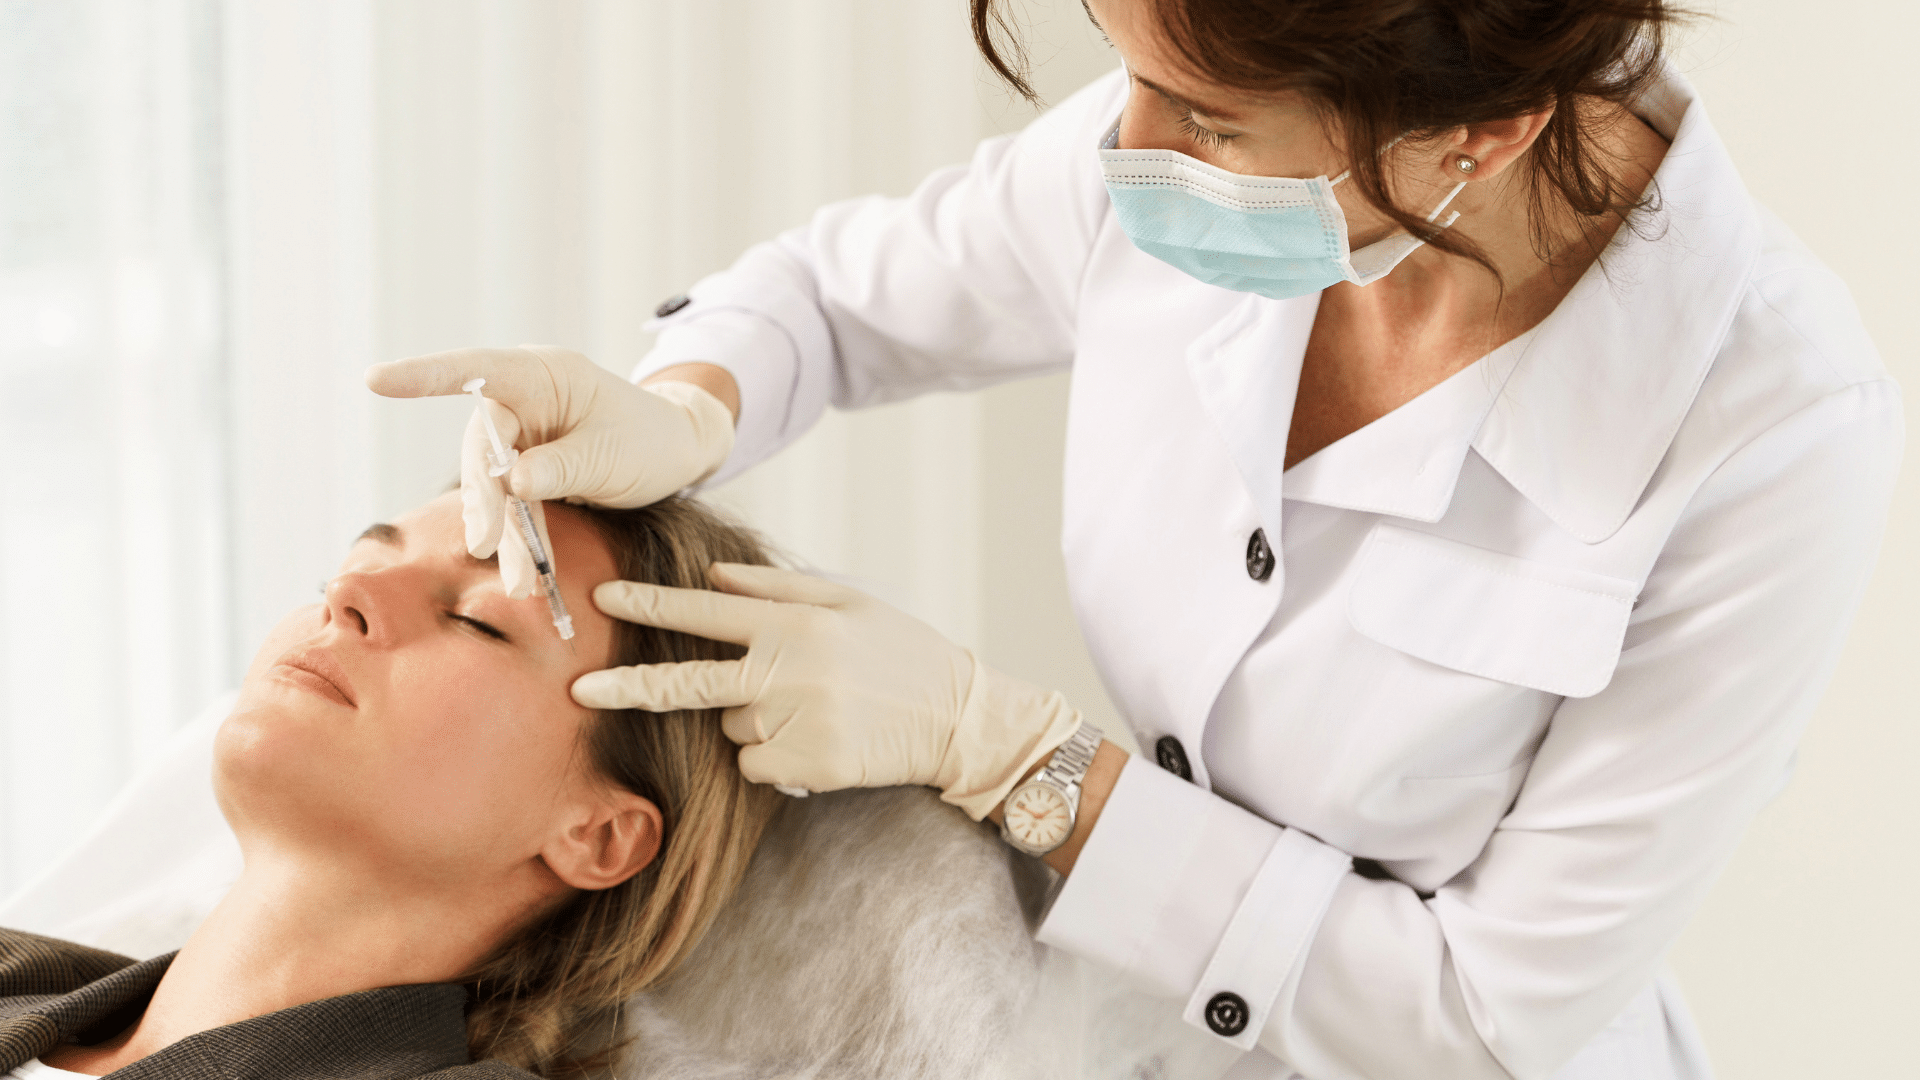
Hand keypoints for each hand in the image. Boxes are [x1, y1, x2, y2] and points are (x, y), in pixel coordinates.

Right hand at [365, 345, 734, 592]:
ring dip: (505, 533)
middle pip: (483, 449)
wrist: (678, 452)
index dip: (423, 376)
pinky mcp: (530, 470)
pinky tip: (525, 577)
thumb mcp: (611, 454)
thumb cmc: (650, 439)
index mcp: (543, 376)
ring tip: (518, 581)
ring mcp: (525, 438)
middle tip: (486, 541)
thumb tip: (511, 481)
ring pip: (496, 487)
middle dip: (486, 498)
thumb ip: (561, 466)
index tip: (376, 380)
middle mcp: (525, 401)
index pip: (475, 371)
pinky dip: (520, 539)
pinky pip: (515, 506)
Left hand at [569, 563, 1082, 818]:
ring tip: (816, 706)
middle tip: (579, 688)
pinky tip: (820, 738)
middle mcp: (791, 672)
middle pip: (689, 682)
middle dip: (629, 685)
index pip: (707, 613)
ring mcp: (799, 724)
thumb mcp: (847, 601)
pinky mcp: (808, 768)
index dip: (652, 606)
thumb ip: (776, 588)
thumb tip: (712, 578)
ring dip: (755, 717)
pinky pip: (757, 764)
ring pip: (734, 725)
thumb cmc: (901, 651)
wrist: (959, 719)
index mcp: (797, 624)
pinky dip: (775, 756)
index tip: (604, 599)